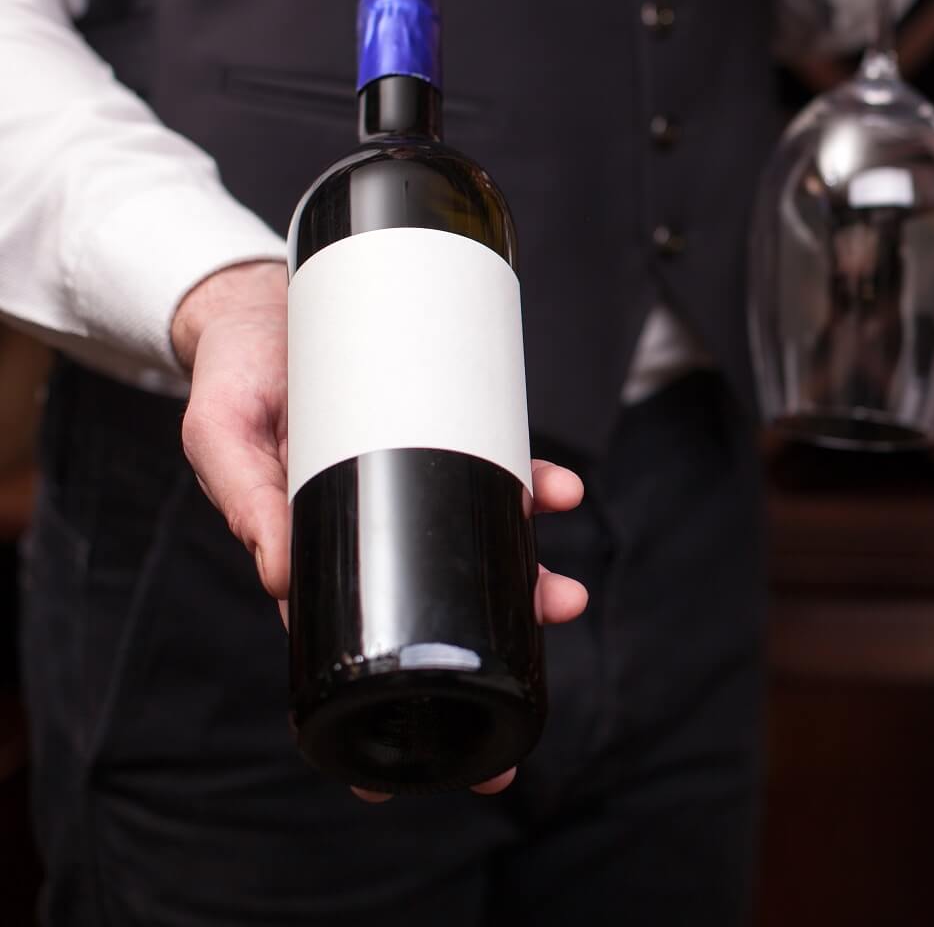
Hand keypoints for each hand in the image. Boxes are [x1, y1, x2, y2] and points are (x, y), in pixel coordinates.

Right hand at [172, 260, 588, 799]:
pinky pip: (501, 472)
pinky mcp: (448, 430)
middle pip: (440, 611)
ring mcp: (419, 482)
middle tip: (528, 693)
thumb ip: (247, 498)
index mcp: (316, 550)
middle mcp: (377, 529)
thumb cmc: (235, 377)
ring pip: (483, 554)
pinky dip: (535, 488)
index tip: (402, 780)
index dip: (382, 711)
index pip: (352, 647)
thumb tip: (284, 573)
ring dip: (530, 581)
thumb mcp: (222, 434)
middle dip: (490, 653)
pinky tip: (559, 493)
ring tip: (565, 598)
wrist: (264, 298)